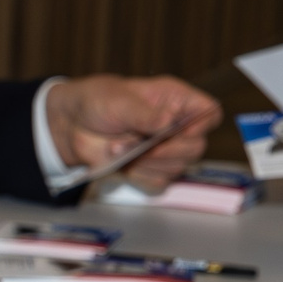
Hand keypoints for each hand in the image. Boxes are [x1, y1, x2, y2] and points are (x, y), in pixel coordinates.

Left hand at [44, 76, 218, 189]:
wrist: (72, 125)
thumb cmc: (98, 102)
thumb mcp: (119, 102)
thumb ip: (144, 114)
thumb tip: (168, 122)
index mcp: (175, 100)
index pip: (210, 112)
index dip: (200, 125)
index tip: (176, 131)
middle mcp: (175, 124)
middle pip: (197, 146)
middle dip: (168, 150)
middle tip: (142, 145)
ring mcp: (164, 148)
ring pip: (179, 167)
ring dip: (148, 163)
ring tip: (120, 148)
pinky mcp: (150, 168)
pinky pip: (160, 181)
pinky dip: (141, 176)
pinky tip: (125, 164)